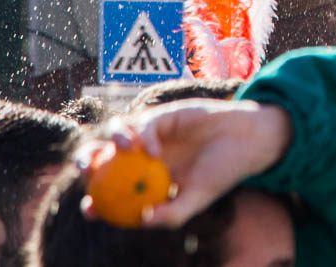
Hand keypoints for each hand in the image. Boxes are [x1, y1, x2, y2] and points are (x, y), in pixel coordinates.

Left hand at [83, 100, 292, 226]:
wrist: (247, 140)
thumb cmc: (224, 171)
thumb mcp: (199, 198)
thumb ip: (173, 212)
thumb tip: (143, 220)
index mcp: (147, 178)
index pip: (113, 189)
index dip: (97, 199)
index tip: (91, 209)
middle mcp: (144, 155)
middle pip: (104, 155)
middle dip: (88, 161)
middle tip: (89, 172)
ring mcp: (152, 133)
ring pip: (118, 132)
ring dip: (112, 141)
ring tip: (125, 151)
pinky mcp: (164, 115)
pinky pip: (145, 123)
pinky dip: (145, 136)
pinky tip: (155, 150)